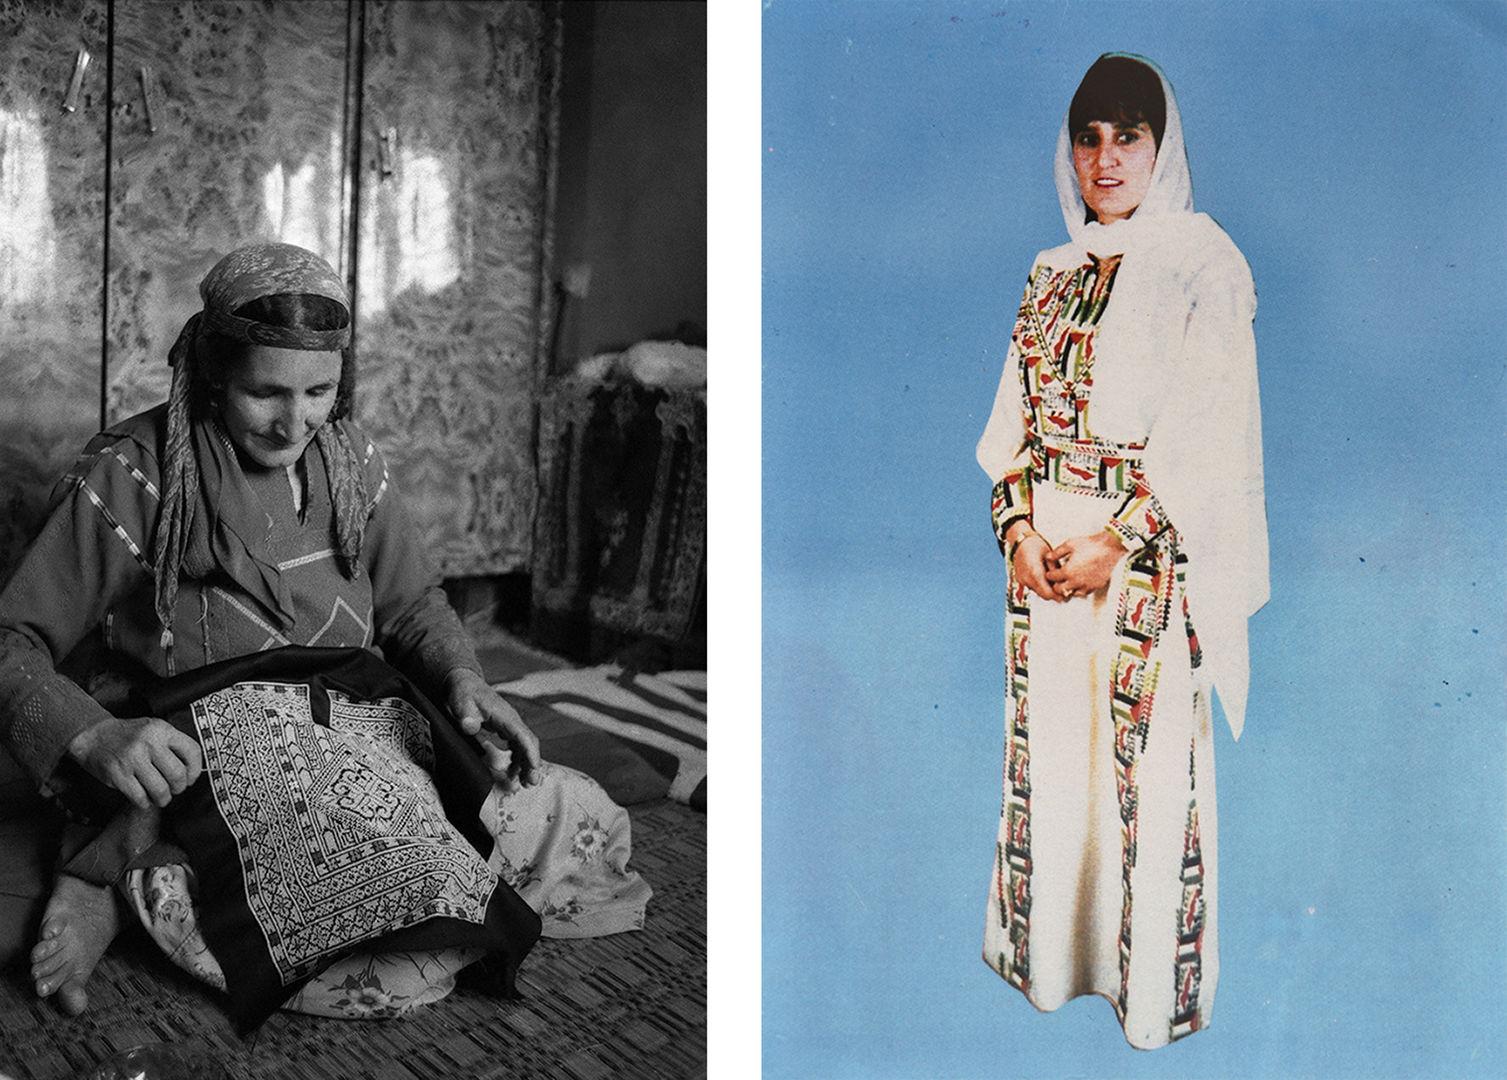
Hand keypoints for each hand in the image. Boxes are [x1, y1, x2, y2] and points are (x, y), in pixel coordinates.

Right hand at [66, 716, 202, 809]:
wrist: (94, 736)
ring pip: (160, 790)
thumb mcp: (154, 730)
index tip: (190, 778)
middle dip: (179, 788)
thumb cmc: (129, 736)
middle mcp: (148, 743)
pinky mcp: (118, 775)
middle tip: (174, 789)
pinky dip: (145, 803)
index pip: (193, 752)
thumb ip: (173, 745)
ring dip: (163, 798)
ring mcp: (132, 759)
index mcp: (162, 730)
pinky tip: (144, 798)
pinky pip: (140, 797)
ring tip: (160, 797)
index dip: (195, 770)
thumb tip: (193, 771)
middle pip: (178, 775)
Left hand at [445, 668, 540, 789]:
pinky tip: (513, 771)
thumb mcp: (461, 702)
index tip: (533, 770)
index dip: (530, 754)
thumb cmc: (463, 692)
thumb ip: (466, 714)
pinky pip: (516, 745)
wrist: (463, 683)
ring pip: (524, 746)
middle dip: (532, 763)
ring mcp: (508, 725)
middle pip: (528, 743)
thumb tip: (470, 727)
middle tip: (530, 783)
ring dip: (526, 763)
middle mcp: (511, 721)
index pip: (523, 736)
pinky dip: (517, 759)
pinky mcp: (503, 729)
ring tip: (523, 783)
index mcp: (505, 716)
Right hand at [1009, 529, 1059, 602]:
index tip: (1066, 594)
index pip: (1048, 594)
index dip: (1058, 596)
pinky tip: (1045, 578)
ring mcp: (1022, 580)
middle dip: (1054, 595)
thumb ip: (1056, 570)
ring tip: (1054, 582)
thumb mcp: (1050, 556)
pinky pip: (1032, 587)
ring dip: (1046, 590)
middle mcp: (1027, 579)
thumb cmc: (1035, 545)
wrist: (1020, 541)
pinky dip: (1040, 586)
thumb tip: (1064, 581)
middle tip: (1063, 590)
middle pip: (1044, 595)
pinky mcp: (1020, 580)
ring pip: (1038, 592)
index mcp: (1035, 573)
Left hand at [1045, 530, 1126, 599]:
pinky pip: (1084, 593)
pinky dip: (1080, 589)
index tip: (1051, 571)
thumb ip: (1056, 553)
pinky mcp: (1096, 586)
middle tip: (1058, 578)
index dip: (1050, 573)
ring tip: (1069, 581)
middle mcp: (1076, 581)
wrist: (1109, 548)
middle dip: (1056, 584)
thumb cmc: (1090, 545)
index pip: (1051, 578)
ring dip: (1068, 588)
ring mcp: (1087, 585)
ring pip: (1072, 593)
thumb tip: (1048, 557)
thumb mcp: (1070, 544)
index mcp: (1068, 571)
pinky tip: (1080, 582)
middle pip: (1059, 589)